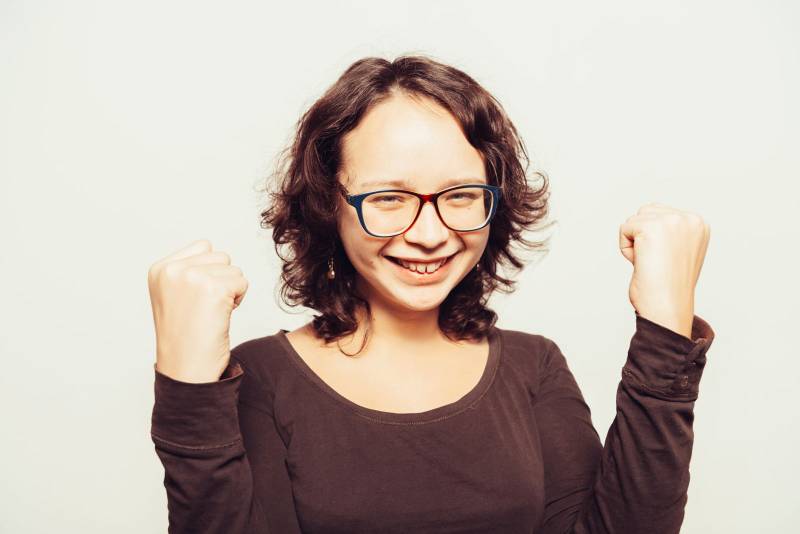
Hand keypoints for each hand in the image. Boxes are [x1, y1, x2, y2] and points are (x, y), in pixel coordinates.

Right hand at [147, 239, 248, 382]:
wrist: (186, 370)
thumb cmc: (185, 338)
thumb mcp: (172, 296)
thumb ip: (187, 271)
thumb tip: (212, 252)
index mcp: (159, 269)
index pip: (204, 246)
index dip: (210, 272)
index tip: (197, 298)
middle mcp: (172, 270)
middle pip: (221, 257)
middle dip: (222, 281)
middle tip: (206, 309)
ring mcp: (191, 277)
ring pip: (233, 269)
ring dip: (231, 291)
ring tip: (212, 313)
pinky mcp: (213, 289)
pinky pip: (242, 282)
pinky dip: (239, 300)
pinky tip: (221, 317)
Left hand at [619, 203, 709, 337]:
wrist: (668, 307)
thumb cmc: (669, 287)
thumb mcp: (679, 252)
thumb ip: (671, 231)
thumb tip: (649, 213)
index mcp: (699, 224)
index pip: (660, 213)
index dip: (654, 239)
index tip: (668, 260)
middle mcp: (690, 219)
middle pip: (646, 212)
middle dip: (643, 238)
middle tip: (657, 262)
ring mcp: (672, 221)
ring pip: (634, 220)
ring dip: (634, 244)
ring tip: (651, 263)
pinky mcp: (652, 228)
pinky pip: (624, 229)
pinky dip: (626, 249)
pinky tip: (641, 263)